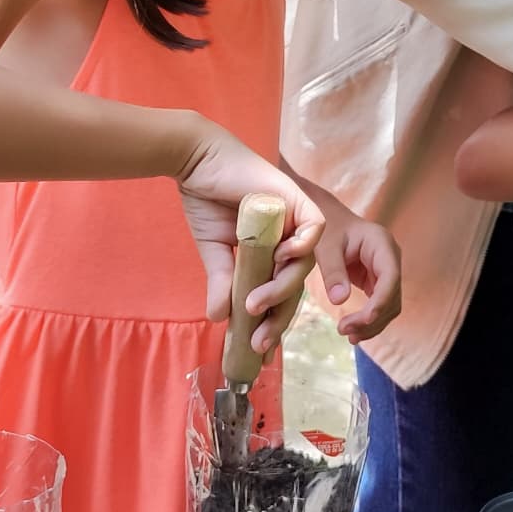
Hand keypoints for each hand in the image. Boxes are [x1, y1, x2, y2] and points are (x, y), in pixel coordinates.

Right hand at [176, 125, 323, 328]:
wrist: (198, 164)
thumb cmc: (206, 202)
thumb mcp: (214, 253)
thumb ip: (222, 282)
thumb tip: (217, 318)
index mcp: (270, 253)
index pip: (280, 292)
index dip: (272, 320)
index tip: (257, 348)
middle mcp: (287, 239)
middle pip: (295, 285)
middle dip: (278, 315)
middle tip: (259, 340)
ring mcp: (294, 220)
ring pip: (303, 265)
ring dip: (281, 289)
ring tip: (254, 304)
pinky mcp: (297, 200)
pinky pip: (314, 228)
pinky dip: (302, 245)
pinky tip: (281, 259)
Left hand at [313, 198, 401, 343]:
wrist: (329, 222)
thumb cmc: (326, 229)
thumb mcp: (325, 246)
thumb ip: (332, 271)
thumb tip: (339, 301)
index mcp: (382, 244)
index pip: (391, 276)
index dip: (381, 301)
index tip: (365, 319)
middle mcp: (390, 259)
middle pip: (392, 296)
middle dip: (373, 318)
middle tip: (344, 330)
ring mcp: (387, 272)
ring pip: (389, 306)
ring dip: (372, 324)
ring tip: (348, 335)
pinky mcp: (378, 283)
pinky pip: (380, 307)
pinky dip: (369, 321)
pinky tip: (353, 332)